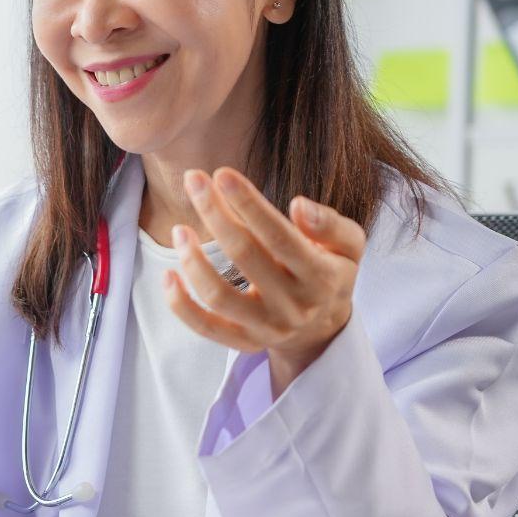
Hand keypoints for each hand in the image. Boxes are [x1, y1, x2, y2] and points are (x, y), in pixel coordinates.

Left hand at [162, 166, 366, 394]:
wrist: (323, 329)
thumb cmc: (330, 272)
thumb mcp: (349, 245)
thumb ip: (331, 224)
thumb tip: (299, 206)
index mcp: (321, 277)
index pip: (279, 236)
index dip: (248, 203)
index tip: (222, 174)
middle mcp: (293, 306)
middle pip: (244, 255)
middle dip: (214, 213)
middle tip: (194, 179)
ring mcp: (266, 328)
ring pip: (218, 296)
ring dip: (192, 260)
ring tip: (179, 229)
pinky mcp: (243, 343)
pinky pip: (205, 328)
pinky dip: (180, 304)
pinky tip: (168, 275)